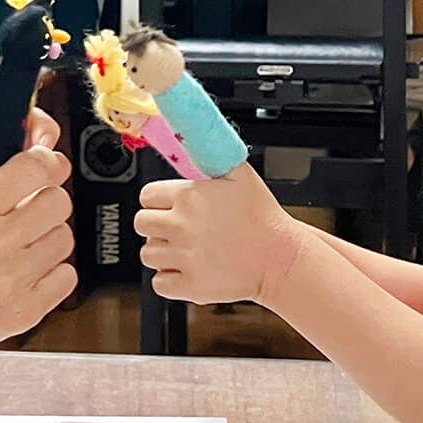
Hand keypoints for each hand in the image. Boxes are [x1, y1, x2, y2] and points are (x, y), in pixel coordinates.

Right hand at [0, 132, 73, 355]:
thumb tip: (25, 138)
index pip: (34, 169)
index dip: (45, 161)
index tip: (44, 165)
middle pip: (57, 201)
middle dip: (45, 198)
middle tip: (25, 209)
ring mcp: (12, 282)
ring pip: (64, 238)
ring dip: (47, 236)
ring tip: (19, 244)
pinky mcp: (24, 312)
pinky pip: (67, 276)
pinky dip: (51, 271)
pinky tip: (25, 270)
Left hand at [133, 165, 302, 305]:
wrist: (280, 258)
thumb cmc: (263, 218)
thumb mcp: (239, 174)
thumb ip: (211, 155)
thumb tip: (194, 137)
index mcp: (187, 197)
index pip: (146, 196)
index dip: (158, 201)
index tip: (169, 207)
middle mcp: (180, 226)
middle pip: (141, 224)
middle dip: (156, 225)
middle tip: (177, 229)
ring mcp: (184, 258)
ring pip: (148, 254)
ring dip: (163, 253)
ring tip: (186, 250)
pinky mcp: (190, 285)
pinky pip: (159, 283)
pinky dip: (170, 279)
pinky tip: (187, 269)